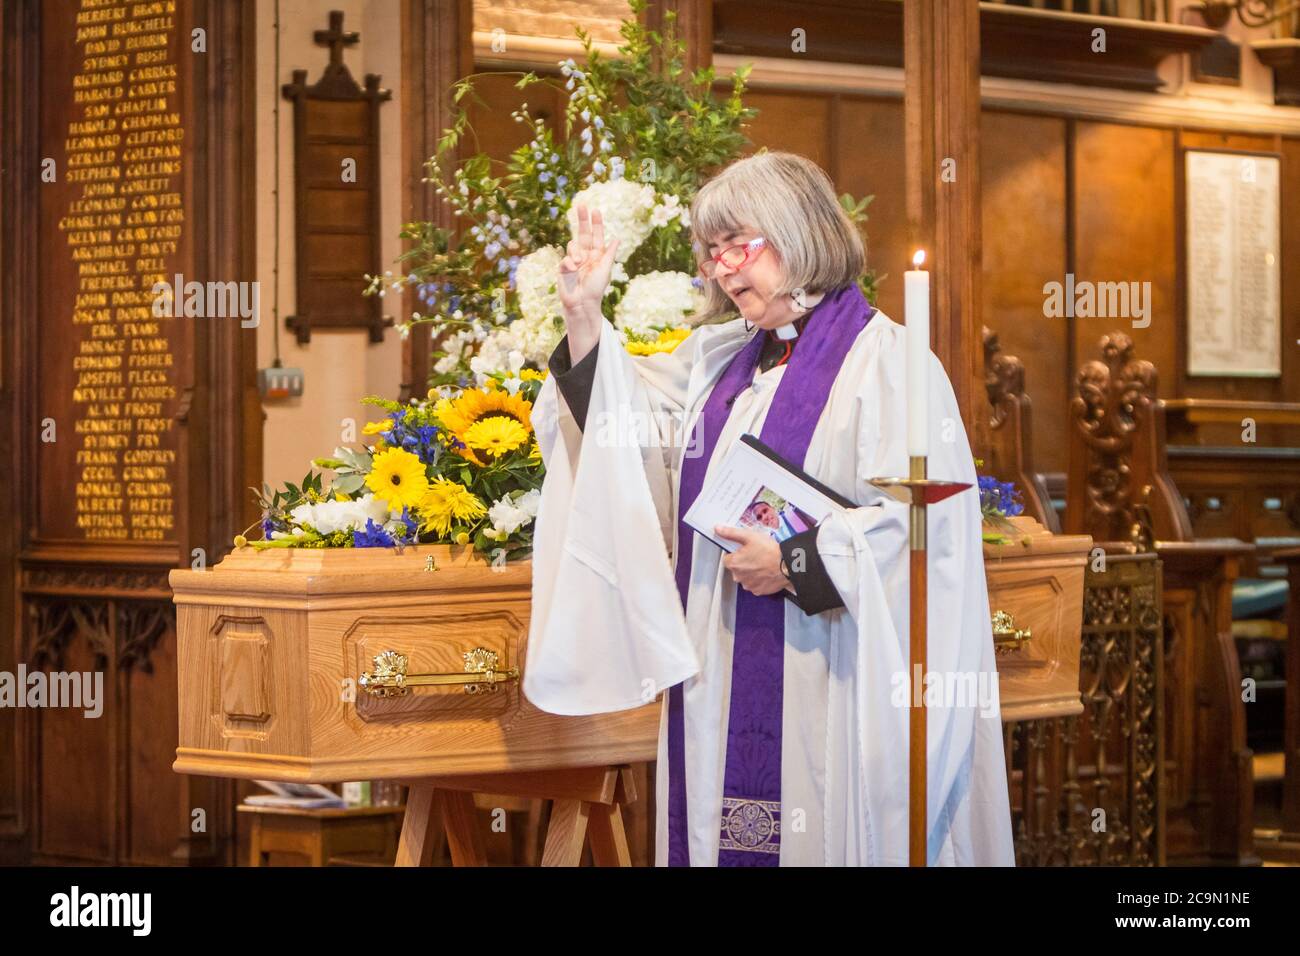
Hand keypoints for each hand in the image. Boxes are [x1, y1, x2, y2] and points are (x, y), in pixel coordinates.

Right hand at [559, 205, 619, 361]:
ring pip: (573, 245)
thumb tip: (617, 238)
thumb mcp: (605, 269)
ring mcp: (573, 260)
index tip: (595, 210)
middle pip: (582, 233)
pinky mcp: (564, 268)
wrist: (582, 303)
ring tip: (580, 263)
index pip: (596, 236)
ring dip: (576, 251)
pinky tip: (573, 269)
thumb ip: (609, 254)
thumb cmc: (596, 289)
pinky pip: (566, 259)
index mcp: (596, 255)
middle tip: (581, 205)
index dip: (595, 223)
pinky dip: (570, 263)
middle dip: (582, 219)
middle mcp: (585, 255)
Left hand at [716, 526, 792, 596]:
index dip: (735, 552)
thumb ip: (731, 533)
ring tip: (763, 562)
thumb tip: (718, 529)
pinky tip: (766, 571)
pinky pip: (755, 584)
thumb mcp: (749, 536)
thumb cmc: (770, 551)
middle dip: (743, 562)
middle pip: (736, 568)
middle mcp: (738, 577)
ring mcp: (748, 585)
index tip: (744, 549)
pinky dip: (759, 579)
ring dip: (751, 571)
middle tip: (756, 554)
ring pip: (745, 576)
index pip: (726, 558)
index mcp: (733, 563)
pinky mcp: (758, 591)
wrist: (788, 565)